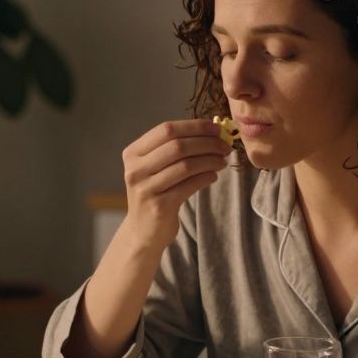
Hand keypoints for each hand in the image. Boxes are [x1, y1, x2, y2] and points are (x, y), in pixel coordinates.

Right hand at [121, 119, 230, 250]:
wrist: (143, 231)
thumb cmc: (155, 192)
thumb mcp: (155, 167)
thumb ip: (174, 149)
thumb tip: (212, 132)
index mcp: (133, 153)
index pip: (166, 130)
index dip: (194, 126)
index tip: (216, 129)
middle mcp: (135, 170)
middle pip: (177, 146)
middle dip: (207, 143)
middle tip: (225, 146)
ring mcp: (145, 189)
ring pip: (186, 166)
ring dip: (210, 160)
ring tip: (222, 161)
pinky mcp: (159, 206)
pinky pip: (189, 186)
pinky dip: (205, 177)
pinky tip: (213, 176)